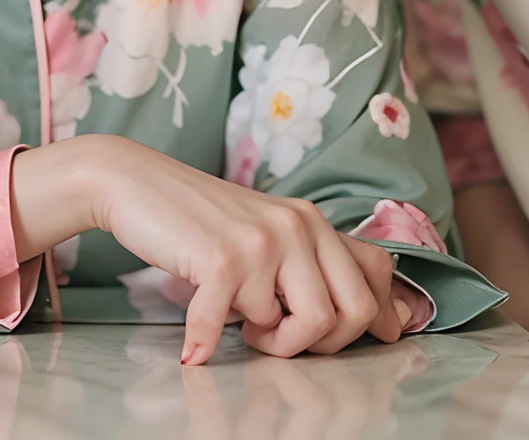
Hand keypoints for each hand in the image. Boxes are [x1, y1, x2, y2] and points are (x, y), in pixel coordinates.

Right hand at [10, 136, 414, 365]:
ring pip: (297, 328)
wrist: (136, 181)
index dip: (368, 322)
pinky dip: (206, 343)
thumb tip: (392, 317)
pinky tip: (194, 346)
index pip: (373, 281)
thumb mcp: (271, 233)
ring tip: (235, 317)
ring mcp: (262, 240)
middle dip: (317, 344)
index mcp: (313, 221)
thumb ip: (321, 264)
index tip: (341, 341)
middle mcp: (297, 225)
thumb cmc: (203, 219)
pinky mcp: (222, 257)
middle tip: (276, 334)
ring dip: (264, 340)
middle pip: (349, 315)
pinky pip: (229, 327)